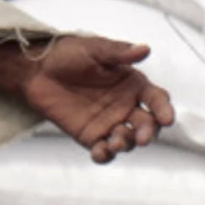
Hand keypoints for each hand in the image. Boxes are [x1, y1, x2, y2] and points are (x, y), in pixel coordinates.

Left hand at [17, 35, 176, 162]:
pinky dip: (105, 155)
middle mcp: (125, 106)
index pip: (156, 99)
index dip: (164, 109)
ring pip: (128, 140)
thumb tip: (145, 49)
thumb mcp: (95, 49)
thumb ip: (119, 52)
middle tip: (142, 137)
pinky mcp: (90, 137)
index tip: (167, 119)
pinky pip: (103, 151)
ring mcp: (109, 123)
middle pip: (147, 125)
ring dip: (127, 144)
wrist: (36, 69)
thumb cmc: (68, 54)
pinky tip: (100, 151)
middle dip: (148, 133)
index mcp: (132, 85)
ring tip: (116, 141)